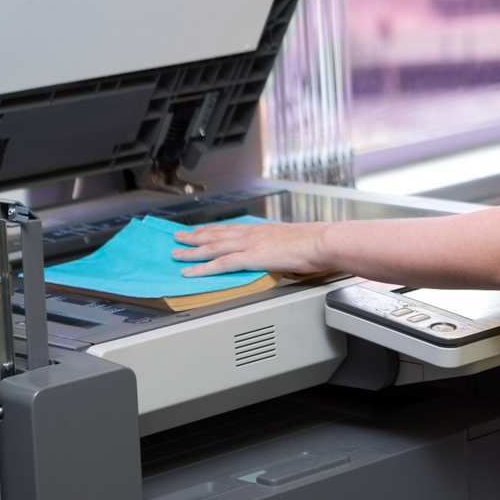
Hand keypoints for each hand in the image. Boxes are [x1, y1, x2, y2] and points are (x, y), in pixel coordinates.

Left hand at [173, 220, 332, 276]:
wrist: (322, 242)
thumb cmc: (315, 243)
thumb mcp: (294, 241)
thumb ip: (281, 246)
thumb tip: (282, 252)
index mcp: (262, 230)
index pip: (231, 228)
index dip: (212, 230)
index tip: (200, 230)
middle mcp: (252, 233)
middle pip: (216, 234)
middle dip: (195, 236)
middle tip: (178, 237)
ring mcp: (250, 244)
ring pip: (213, 246)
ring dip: (192, 250)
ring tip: (177, 253)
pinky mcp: (252, 256)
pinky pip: (221, 263)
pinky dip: (203, 267)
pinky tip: (191, 271)